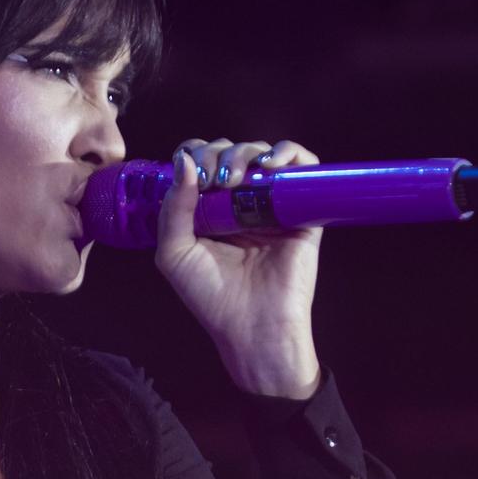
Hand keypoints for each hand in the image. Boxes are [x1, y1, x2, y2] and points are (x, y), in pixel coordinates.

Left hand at [156, 137, 323, 399]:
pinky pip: (304, 164)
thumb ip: (173, 208)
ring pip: (263, 153)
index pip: (202, 163)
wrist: (254, 326)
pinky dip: (289, 152)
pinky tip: (271, 165)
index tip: (194, 174)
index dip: (196, 156)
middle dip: (219, 155)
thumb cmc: (212, 298)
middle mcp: (241, 203)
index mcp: (209, 211)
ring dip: (247, 152)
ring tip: (238, 178)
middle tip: (217, 181)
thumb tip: (185, 161)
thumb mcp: (175, 253)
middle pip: (231, 152)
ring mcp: (272, 205)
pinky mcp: (302, 210)